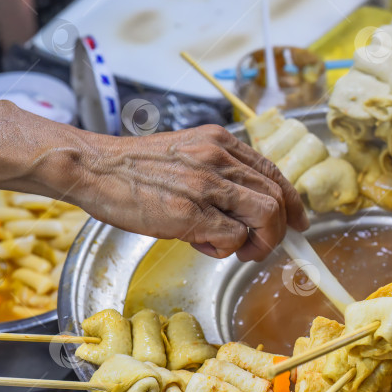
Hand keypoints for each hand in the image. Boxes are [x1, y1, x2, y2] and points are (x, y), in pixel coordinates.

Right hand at [76, 124, 308, 260]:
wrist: (92, 167)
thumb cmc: (134, 167)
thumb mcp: (186, 154)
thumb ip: (218, 174)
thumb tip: (247, 210)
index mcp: (220, 141)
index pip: (273, 172)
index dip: (292, 202)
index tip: (299, 222)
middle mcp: (218, 158)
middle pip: (277, 197)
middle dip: (278, 230)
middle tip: (259, 246)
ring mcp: (205, 184)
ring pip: (266, 215)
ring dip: (260, 241)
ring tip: (236, 249)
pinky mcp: (188, 212)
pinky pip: (233, 237)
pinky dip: (228, 248)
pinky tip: (204, 244)